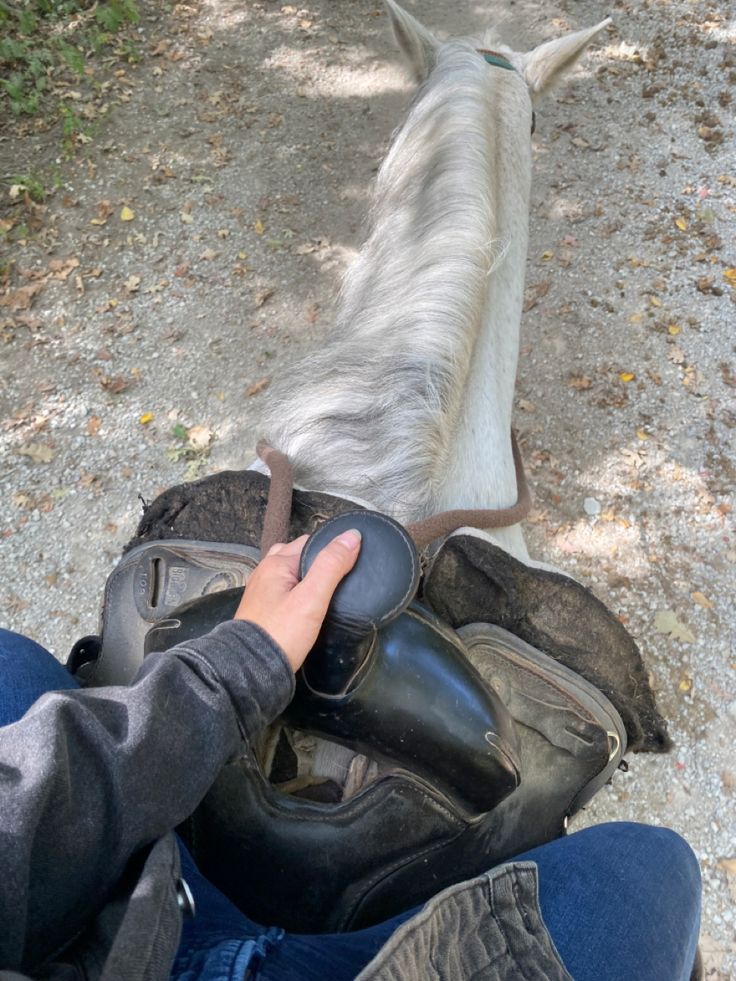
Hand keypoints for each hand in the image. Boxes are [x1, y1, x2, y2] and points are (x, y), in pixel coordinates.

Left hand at [234, 530, 361, 671]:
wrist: (250, 669)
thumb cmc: (281, 632)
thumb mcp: (312, 598)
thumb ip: (331, 565)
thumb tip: (352, 536)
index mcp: (276, 564)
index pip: (310, 542)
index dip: (331, 548)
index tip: (353, 558)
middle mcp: (265, 573)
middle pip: (298, 555)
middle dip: (319, 560)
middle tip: (342, 575)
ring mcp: (261, 591)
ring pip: (290, 573)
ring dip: (307, 575)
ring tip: (327, 589)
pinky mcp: (262, 610)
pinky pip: (283, 589)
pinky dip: (298, 590)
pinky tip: (309, 603)